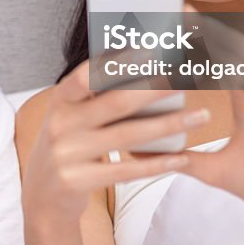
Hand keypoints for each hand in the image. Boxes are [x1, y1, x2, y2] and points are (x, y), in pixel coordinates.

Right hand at [22, 60, 209, 225]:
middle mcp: (61, 124)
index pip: (86, 75)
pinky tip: (182, 157)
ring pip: (127, 137)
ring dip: (169, 124)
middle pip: (115, 103)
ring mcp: (68, 154)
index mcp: (60, 101)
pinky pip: (127, 171)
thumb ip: (93, 94)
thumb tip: (135, 58)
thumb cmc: (68, 143)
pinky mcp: (79, 181)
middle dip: (155, 88)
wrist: (42, 195)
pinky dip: (157, 164)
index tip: (151, 49)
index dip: (117, 62)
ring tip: (201, 116)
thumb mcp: (70, 115)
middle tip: (187, 78)